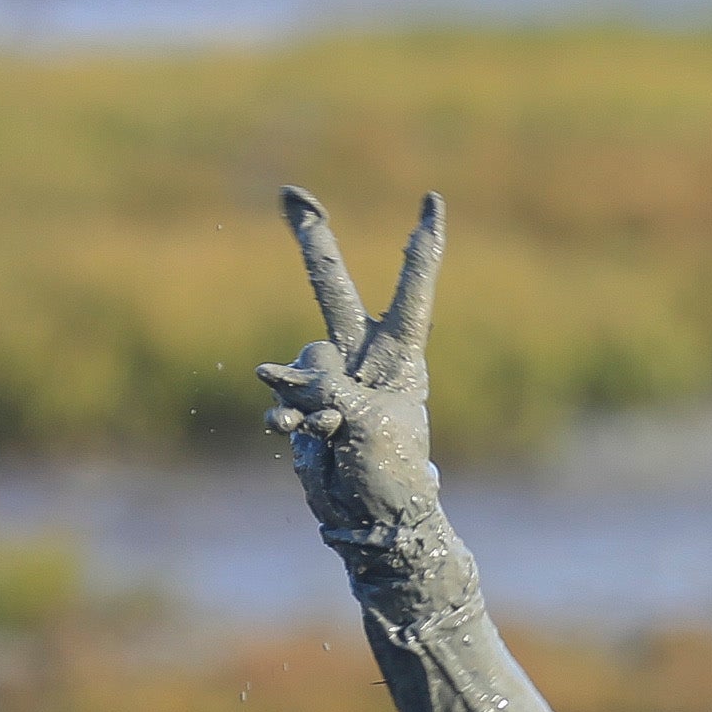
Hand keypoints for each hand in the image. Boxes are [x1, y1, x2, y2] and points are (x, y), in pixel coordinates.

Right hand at [258, 187, 446, 553]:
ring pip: (300, 361)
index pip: (412, 292)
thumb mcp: (371, 426)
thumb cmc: (392, 473)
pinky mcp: (302, 404)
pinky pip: (280, 394)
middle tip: (291, 192)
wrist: (371, 519)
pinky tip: (298, 435)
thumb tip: (278, 376)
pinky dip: (286, 416)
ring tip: (330, 430)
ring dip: (306, 397)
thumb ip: (330, 388)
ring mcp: (329, 379)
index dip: (421, 249)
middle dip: (312, 243)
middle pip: (332, 290)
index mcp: (401, 357)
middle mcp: (363, 358)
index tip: (432, 201)